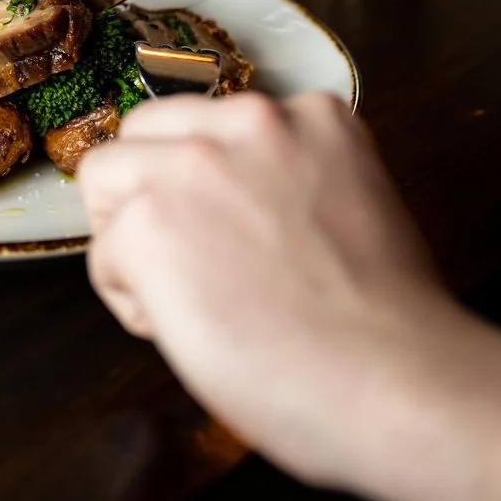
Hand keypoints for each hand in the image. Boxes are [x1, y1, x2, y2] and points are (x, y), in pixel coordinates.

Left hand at [76, 92, 454, 485]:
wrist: (398, 383)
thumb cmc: (387, 328)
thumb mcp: (356, 207)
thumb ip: (289, 182)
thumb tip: (229, 204)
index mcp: (310, 116)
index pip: (210, 123)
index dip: (205, 184)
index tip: (226, 231)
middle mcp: (248, 122)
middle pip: (144, 134)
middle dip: (149, 193)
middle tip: (190, 262)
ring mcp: (192, 166)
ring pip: (105, 180)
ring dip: (130, 239)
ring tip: (190, 299)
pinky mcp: (148, 222)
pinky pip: (102, 257)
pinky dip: (131, 302)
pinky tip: (191, 330)